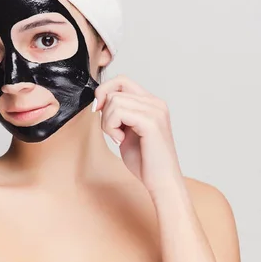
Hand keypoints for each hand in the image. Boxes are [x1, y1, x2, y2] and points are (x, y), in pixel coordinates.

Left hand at [93, 75, 182, 192]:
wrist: (161, 181)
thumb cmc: (145, 160)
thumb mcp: (126, 130)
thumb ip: (118, 112)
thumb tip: (100, 99)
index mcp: (151, 102)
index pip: (122, 80)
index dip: (105, 92)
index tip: (99, 110)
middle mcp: (156, 102)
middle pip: (115, 90)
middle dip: (105, 112)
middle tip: (113, 131)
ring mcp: (155, 110)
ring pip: (114, 101)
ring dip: (108, 122)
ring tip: (119, 138)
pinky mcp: (151, 121)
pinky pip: (117, 112)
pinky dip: (111, 127)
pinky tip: (121, 140)